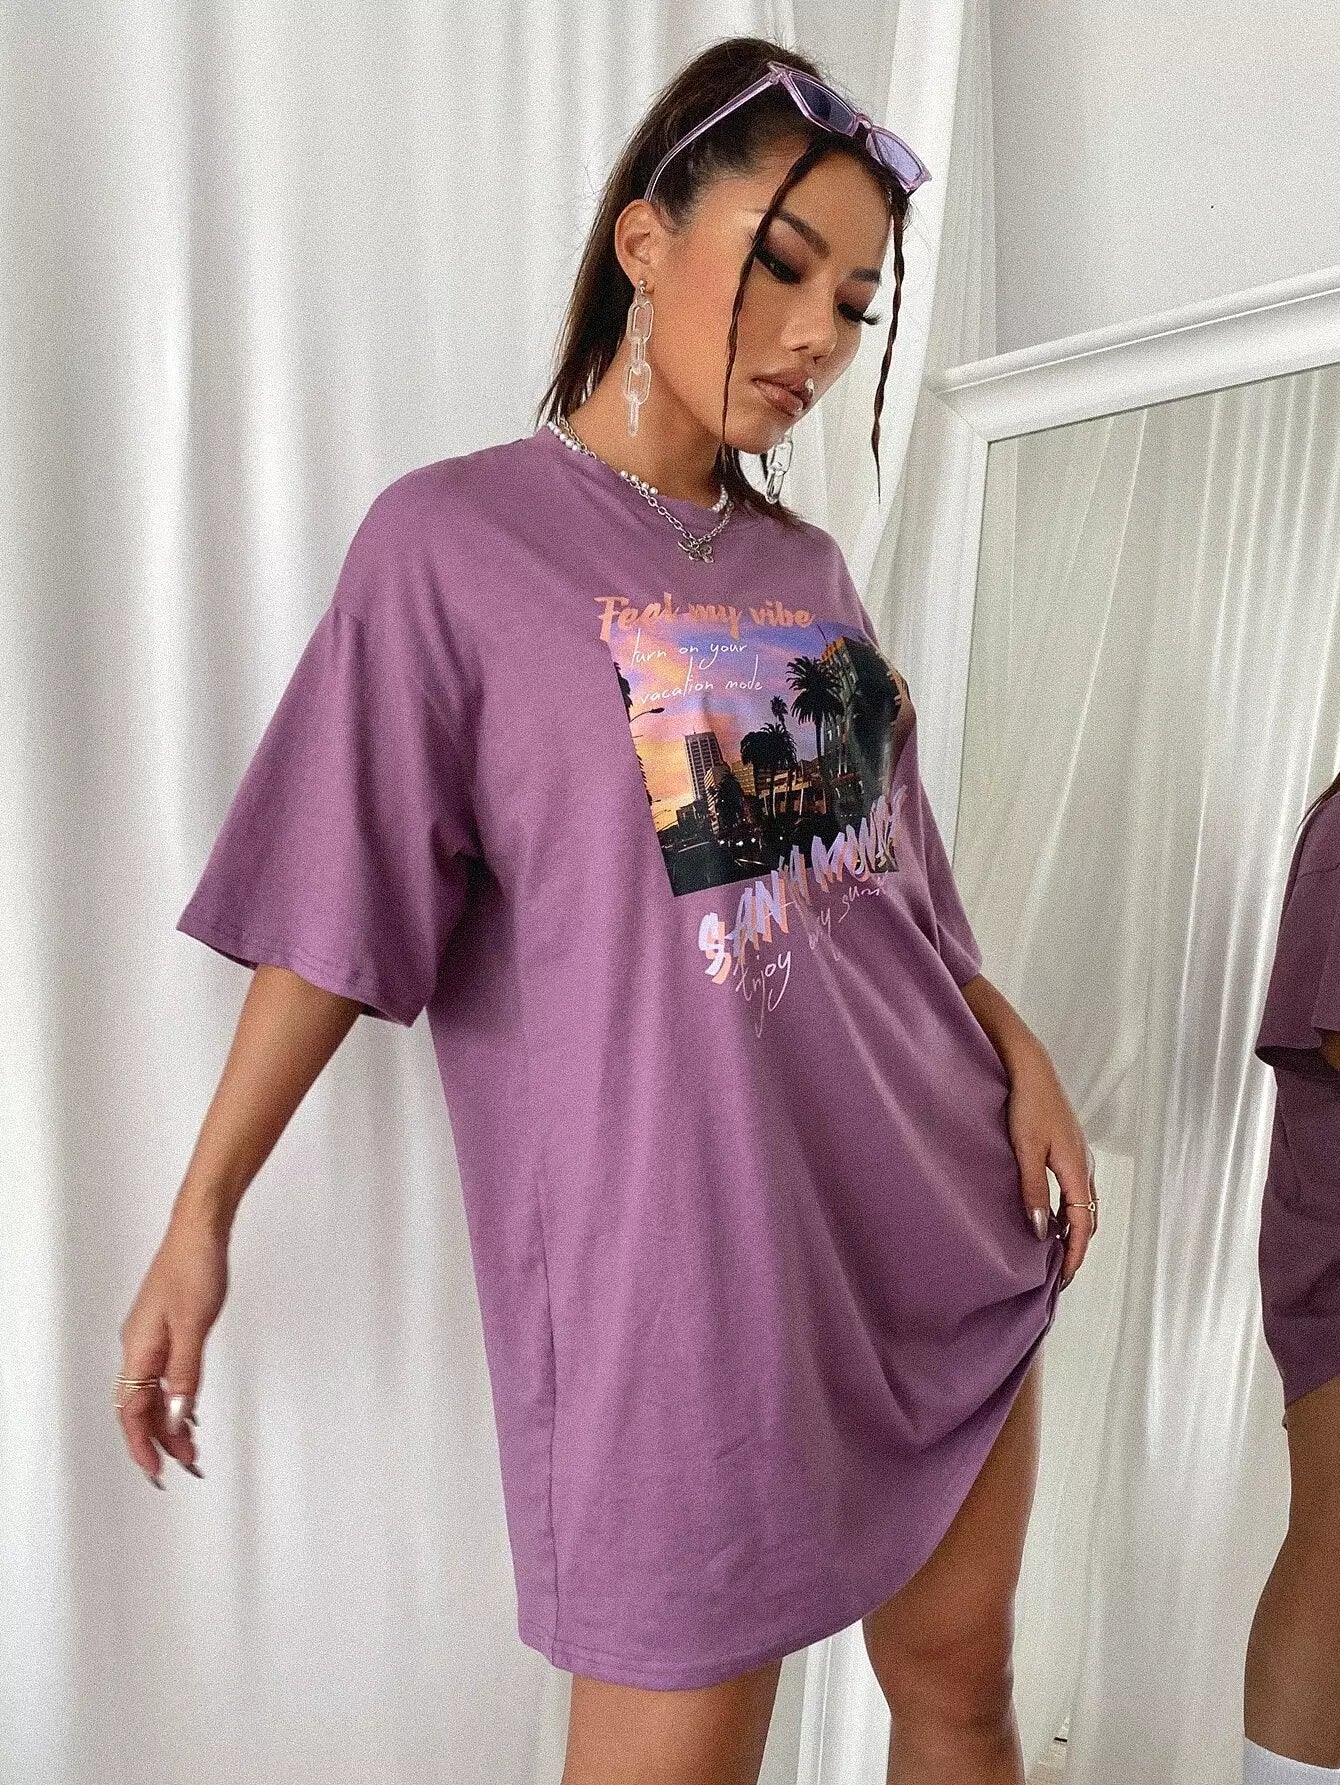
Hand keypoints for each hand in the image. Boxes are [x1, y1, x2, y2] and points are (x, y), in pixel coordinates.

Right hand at [116, 1210, 228, 1486]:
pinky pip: (164, 1374)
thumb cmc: (194, 1268)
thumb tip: (178, 1417)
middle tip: (187, 1465)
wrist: (199, 1230)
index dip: (143, 1444)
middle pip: (141, 1407)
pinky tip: (189, 1410)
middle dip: (161, 1440)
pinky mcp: (166, 1328)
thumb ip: (186, 1374)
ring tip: (191, 1447)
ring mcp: (151, 1337)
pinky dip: (175, 1397)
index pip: (132, 1411)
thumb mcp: (195, 1326)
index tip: (158, 1472)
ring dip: (171, 1421)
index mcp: (139, 1349)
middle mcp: (138, 1346)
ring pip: (153, 1392)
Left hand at [1003, 1040, 1096, 1291]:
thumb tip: (1041, 1232)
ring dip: (1073, 1228)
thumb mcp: (1025, 1151)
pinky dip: (1068, 1209)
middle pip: (1088, 1217)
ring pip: (1082, 1203)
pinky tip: (1049, 1212)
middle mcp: (1083, 1165)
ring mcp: (1077, 1155)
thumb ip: (1033, 1191)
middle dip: (1077, 1247)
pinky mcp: (1067, 1147)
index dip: (1074, 1255)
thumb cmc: (1027, 1105)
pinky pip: (1074, 1189)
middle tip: (1058, 1273)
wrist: (1031, 1067)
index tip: (1063, 1280)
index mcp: (1077, 1170)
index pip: (1083, 1224)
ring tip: (1053, 1250)